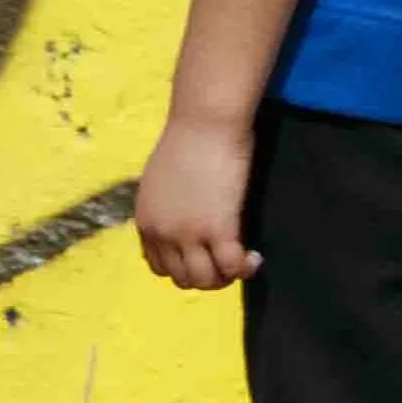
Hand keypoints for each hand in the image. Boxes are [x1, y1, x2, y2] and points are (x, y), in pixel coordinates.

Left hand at [132, 114, 259, 290]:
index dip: (183, 268)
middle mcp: (163, 233)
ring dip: (226, 278)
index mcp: (146, 221)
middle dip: (207, 277)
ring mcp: (189, 234)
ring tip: (242, 262)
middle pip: (183, 279)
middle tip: (227, 262)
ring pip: (205, 280)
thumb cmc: (188, 139)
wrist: (205, 122)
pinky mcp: (218, 229)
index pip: (159, 266)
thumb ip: (165, 205)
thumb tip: (181, 215)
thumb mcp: (160, 180)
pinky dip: (245, 268)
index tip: (204, 257)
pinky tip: (255, 257)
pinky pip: (232, 267)